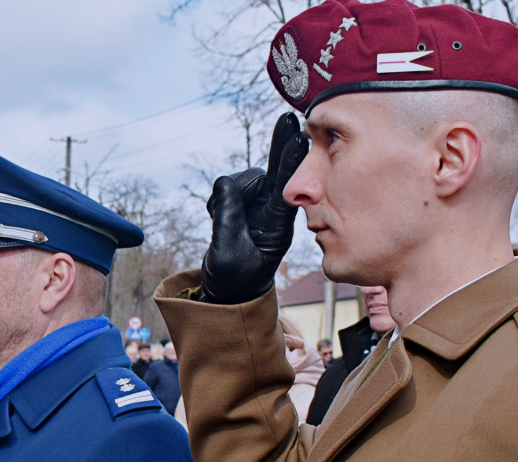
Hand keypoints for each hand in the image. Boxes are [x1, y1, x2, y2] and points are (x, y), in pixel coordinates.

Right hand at [201, 112, 308, 303]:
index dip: (290, 162)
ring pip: (243, 180)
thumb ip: (228, 216)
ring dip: (229, 195)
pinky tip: (219, 219)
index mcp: (278, 225)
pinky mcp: (240, 203)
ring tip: (222, 221)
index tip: (299, 138)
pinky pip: (226, 188)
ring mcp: (255, 205)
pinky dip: (218, 200)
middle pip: (270, 172)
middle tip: (289, 117)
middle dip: (279, 146)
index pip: (286, 188)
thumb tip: (225, 182)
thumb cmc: (235, 277)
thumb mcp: (229, 250)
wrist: (228, 289)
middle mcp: (270, 210)